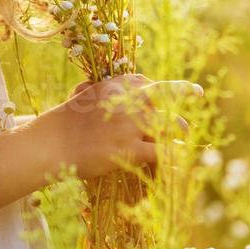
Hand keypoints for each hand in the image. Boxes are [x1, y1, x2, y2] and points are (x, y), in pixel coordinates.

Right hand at [31, 73, 202, 179]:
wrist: (52, 144)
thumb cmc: (62, 122)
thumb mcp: (81, 95)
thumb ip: (97, 89)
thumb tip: (98, 85)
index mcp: (116, 85)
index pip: (147, 82)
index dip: (158, 91)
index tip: (166, 96)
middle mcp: (128, 101)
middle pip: (167, 96)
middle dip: (185, 95)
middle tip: (197, 96)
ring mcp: (131, 125)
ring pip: (170, 125)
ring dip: (181, 133)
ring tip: (186, 139)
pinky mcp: (131, 149)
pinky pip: (163, 153)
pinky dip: (174, 159)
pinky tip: (182, 166)